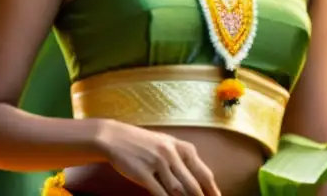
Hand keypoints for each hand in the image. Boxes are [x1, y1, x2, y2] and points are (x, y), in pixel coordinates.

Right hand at [96, 121, 220, 195]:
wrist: (113, 137)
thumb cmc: (141, 142)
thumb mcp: (164, 144)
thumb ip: (181, 159)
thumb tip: (197, 181)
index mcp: (179, 146)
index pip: (203, 172)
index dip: (212, 189)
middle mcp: (170, 153)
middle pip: (192, 184)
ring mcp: (157, 163)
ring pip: (178, 190)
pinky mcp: (142, 173)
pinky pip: (160, 193)